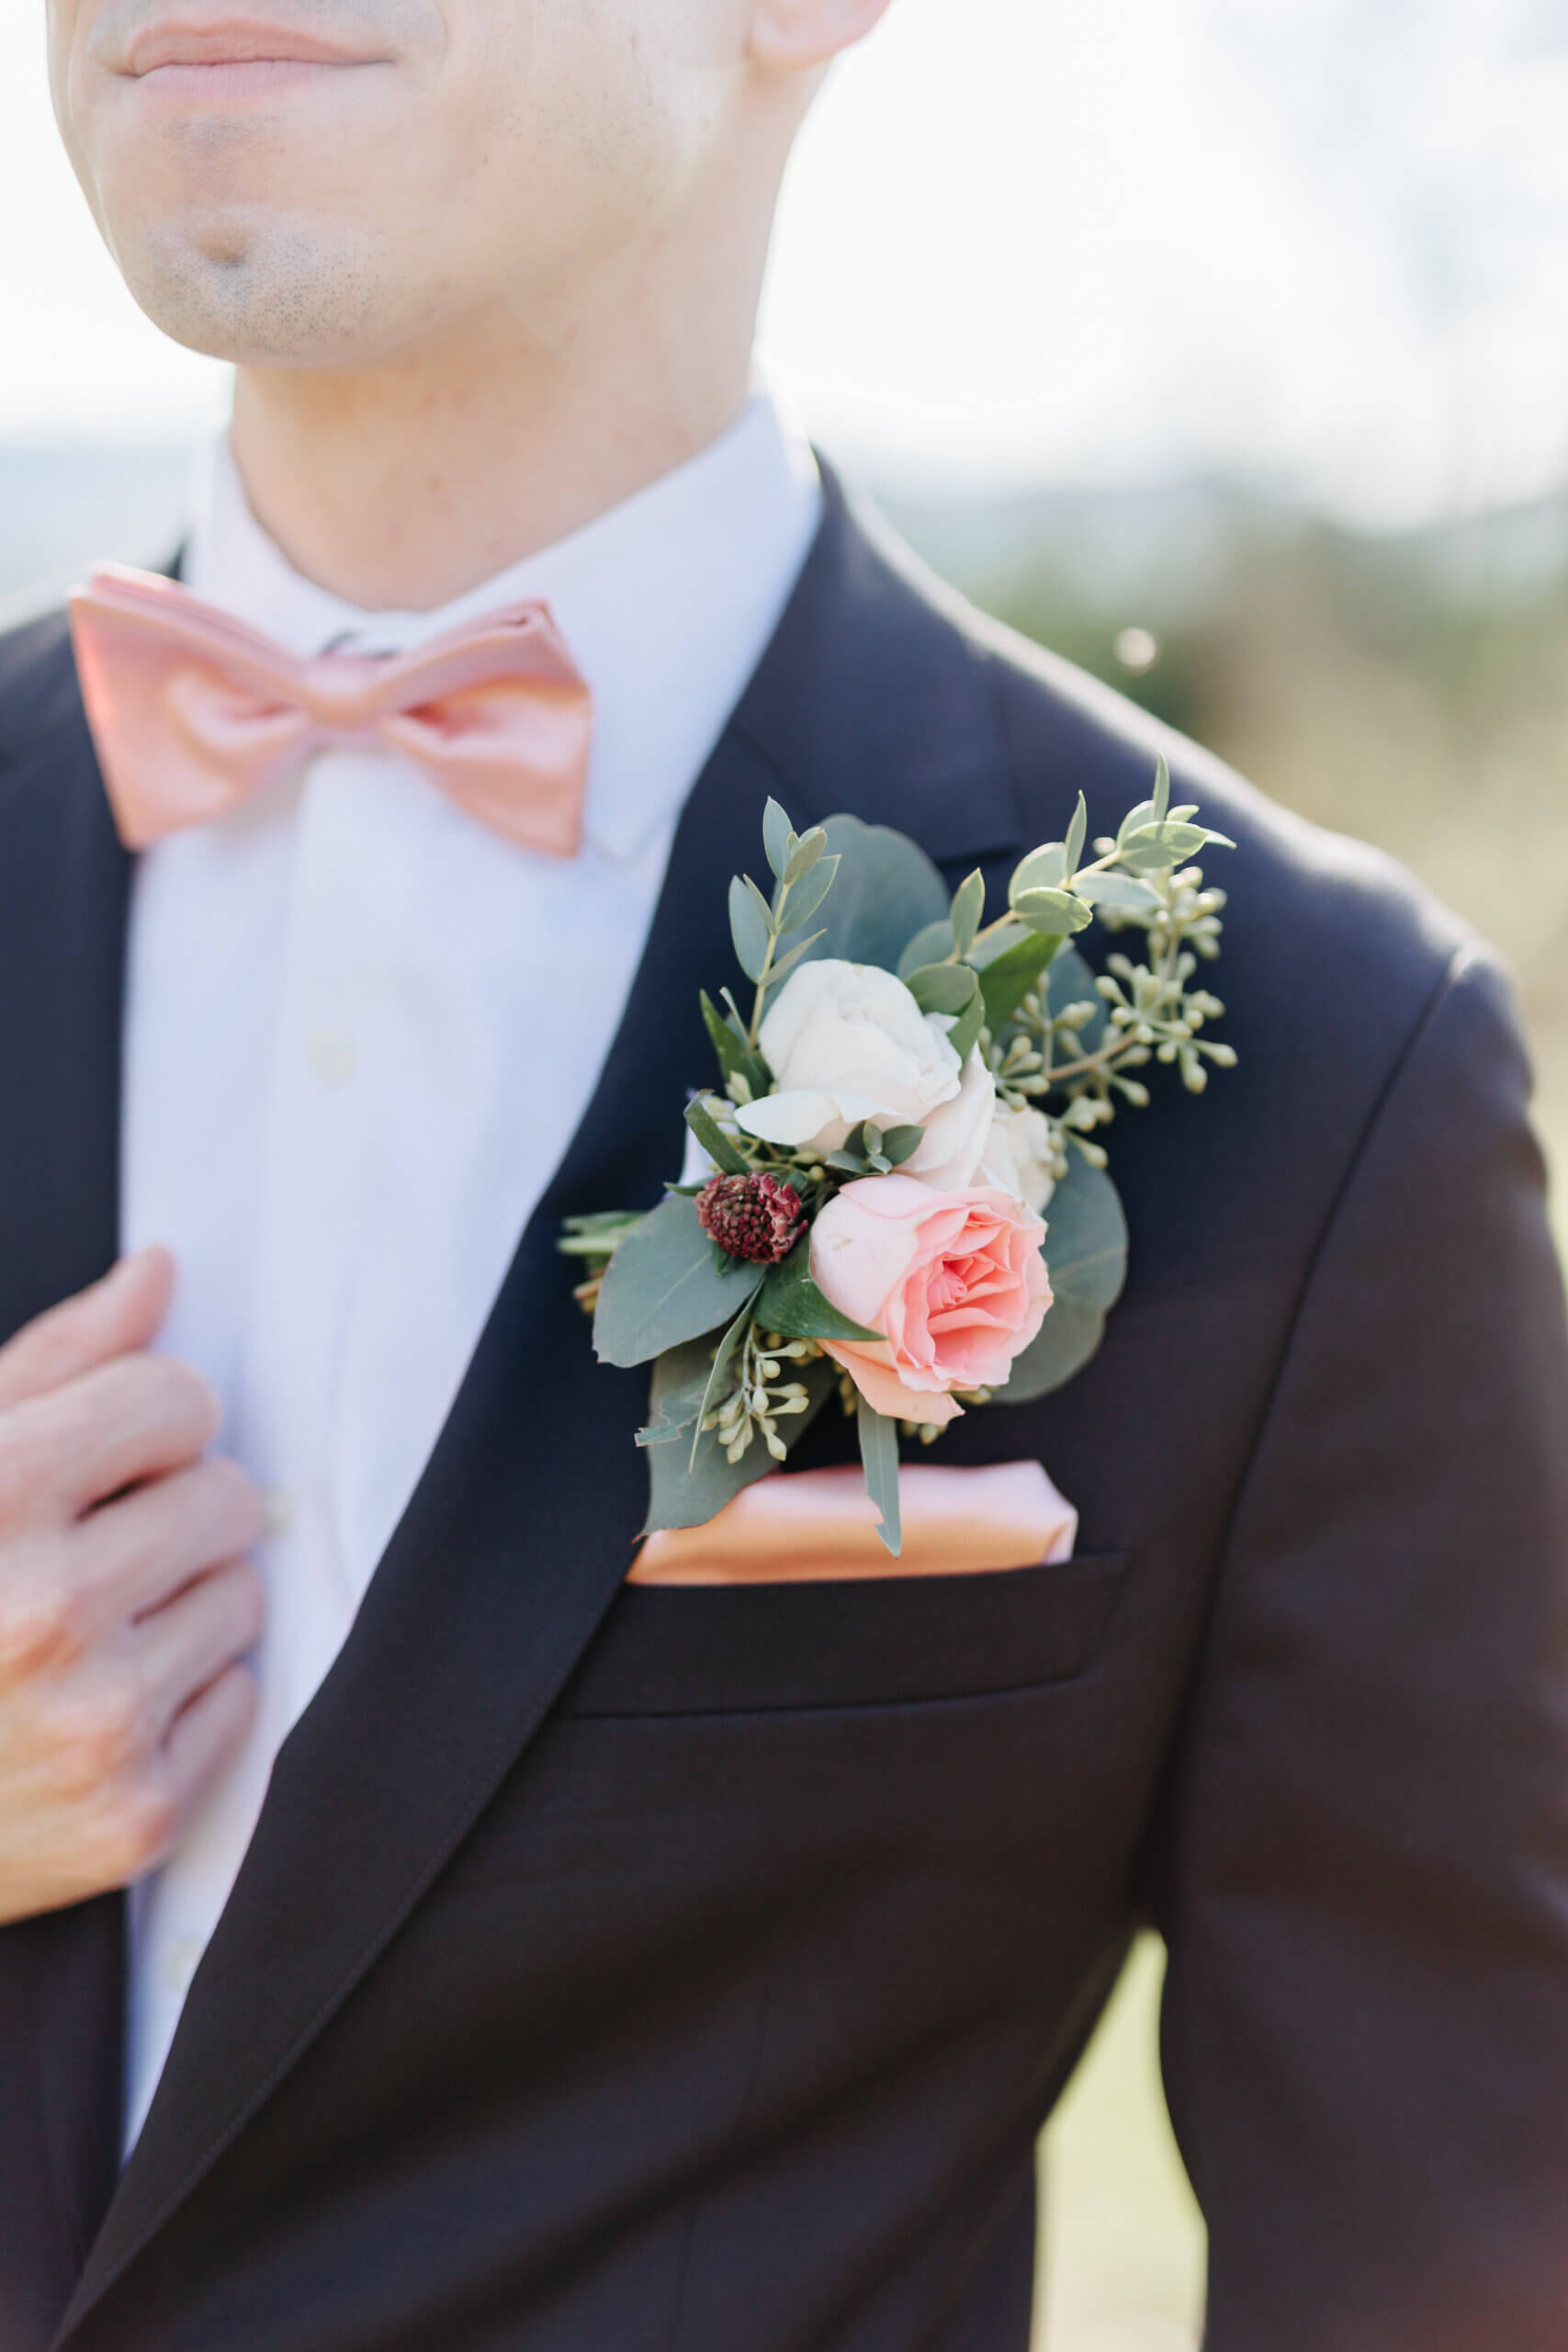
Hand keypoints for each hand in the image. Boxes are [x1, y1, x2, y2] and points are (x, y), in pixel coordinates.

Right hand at [0, 1250, 264, 1925]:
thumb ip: (56, 1363)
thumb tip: (158, 1271)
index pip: (176, 1399)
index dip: (144, 1424)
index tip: (101, 1459)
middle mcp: (45, 1612)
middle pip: (224, 1495)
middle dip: (166, 1513)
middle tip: (84, 1555)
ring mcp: (93, 1723)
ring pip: (241, 1595)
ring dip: (179, 1605)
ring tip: (78, 1637)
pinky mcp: (132, 1815)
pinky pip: (238, 1700)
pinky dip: (181, 1700)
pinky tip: (90, 1710)